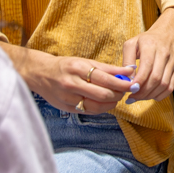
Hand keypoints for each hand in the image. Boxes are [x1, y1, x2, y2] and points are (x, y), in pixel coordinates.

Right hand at [14, 49, 137, 115]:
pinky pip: (89, 111)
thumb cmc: (66, 66)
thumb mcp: (85, 62)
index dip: (122, 83)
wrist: (40, 75)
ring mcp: (68, 98)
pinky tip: (106, 103)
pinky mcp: (67, 108)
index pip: (105, 78)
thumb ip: (107, 68)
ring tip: (117, 97)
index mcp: (78, 68)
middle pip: (103, 94)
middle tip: (126, 90)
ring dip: (111, 103)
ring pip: (97, 106)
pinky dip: (101, 108)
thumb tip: (128, 71)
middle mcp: (72, 84)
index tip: (132, 83)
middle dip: (118, 94)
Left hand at [121, 7, 173, 102]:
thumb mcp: (132, 43)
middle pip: (156, 78)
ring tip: (140, 97)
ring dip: (150, 95)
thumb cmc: (147, 40)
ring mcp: (172, 63)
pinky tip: (151, 95)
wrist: (169, 33)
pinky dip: (160, 95)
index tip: (129, 89)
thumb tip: (127, 78)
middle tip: (132, 97)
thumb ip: (127, 60)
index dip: (138, 82)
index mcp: (151, 46)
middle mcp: (164, 54)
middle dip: (143, 92)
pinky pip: (171, 87)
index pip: (146, 67)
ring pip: (164, 84)